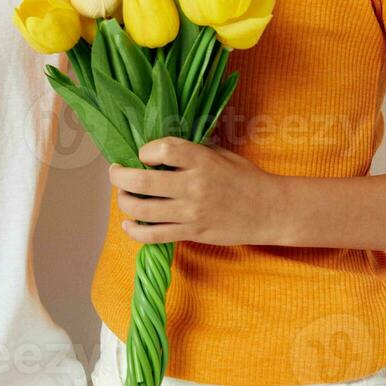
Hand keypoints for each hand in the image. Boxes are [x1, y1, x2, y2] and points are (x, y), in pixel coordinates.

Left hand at [109, 137, 281, 245]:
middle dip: (120, 176)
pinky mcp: (192, 233)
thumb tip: (157, 149)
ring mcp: (191, 212)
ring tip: (124, 196)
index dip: (145, 150)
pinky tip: (128, 224)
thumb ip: (191, 151)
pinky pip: (154, 235)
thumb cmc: (245, 178)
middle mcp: (194, 186)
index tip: (143, 153)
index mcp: (202, 161)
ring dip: (124, 202)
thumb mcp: (221, 154)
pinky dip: (134, 231)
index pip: (163, 150)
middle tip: (116, 172)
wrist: (269, 211)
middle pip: (142, 181)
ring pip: (142, 210)